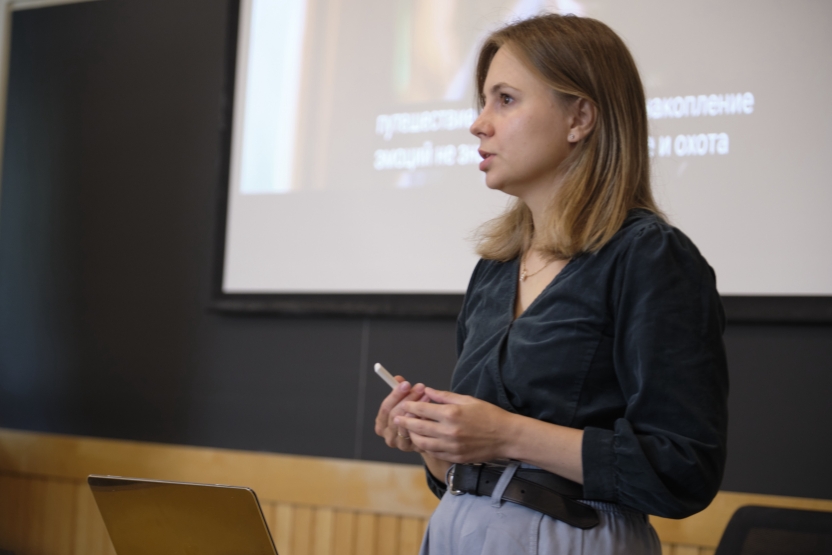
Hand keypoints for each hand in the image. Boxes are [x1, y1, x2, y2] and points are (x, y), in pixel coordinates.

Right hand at [374, 377, 427, 452]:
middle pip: (394, 415)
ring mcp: (400, 443)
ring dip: (417, 408)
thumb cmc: (412, 417)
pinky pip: (417, 432)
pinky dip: (423, 421)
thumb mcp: (405, 402)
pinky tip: (431, 411)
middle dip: (408, 399)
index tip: (406, 384)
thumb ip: (401, 391)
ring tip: (427, 396)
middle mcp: (388, 435)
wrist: (426, 438)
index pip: (385, 408)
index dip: (395, 395)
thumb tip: (398, 378)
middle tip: (420, 388)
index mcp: (381, 423)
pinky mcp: (413, 448)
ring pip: (406, 423)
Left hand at [395, 387, 514, 463]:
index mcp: (451, 413)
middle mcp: (449, 431)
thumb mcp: (467, 400)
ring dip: (413, 436)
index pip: (422, 409)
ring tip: (410, 430)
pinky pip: (433, 453)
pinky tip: (425, 440)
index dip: (410, 406)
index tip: (403, 405)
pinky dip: (426, 446)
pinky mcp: (455, 457)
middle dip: (405, 422)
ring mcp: (451, 447)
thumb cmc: (489, 415)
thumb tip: (427, 391)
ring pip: (422, 443)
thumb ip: (445, 396)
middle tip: (397, 418)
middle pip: (417, 427)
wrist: (506, 437)